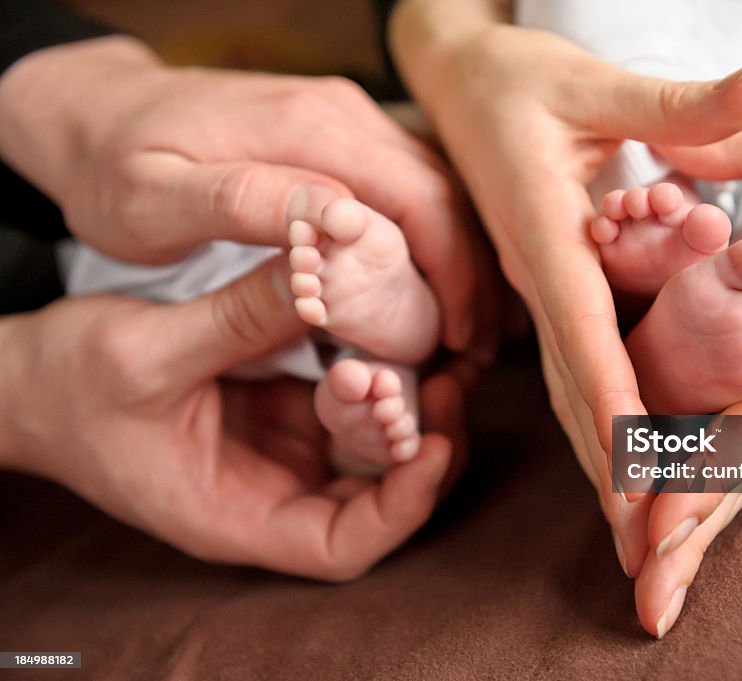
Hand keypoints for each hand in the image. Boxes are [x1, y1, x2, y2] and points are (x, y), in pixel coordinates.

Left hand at [0, 35, 489, 354]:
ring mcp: (345, 119)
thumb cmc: (114, 166)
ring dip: (461, 260)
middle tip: (473, 350)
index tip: (458, 342)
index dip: (454, 275)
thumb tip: (345, 222)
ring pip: (438, 190)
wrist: (99, 111)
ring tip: (466, 330)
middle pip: (445, 195)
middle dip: (472, 275)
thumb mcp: (155, 199)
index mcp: (308, 129)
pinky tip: (439, 287)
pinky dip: (437, 239)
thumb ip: (247, 204)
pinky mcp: (340, 134)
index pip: (421, 201)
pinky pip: (412, 185)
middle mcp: (342, 113)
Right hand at [0, 259, 457, 579]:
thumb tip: (322, 266)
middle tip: (444, 380)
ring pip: (367, 446)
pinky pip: (343, 402)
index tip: (434, 447)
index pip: (342, 545)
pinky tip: (388, 330)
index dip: (402, 507)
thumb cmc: (68, 388)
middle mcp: (266, 491)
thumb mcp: (147, 351)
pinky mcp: (277, 411)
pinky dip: (371, 372)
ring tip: (427, 353)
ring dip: (401, 404)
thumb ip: (240, 317)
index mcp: (233, 513)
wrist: (28, 379)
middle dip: (417, 444)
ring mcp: (276, 451)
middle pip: (373, 496)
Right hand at [391, 0, 741, 611]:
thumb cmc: (517, 79)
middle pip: (567, 387)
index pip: (581, 336)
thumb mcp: (591, 84)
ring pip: (564, 387)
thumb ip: (675, 102)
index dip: (610, 408)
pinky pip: (570, 362)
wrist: (455, 82)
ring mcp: (537, 287)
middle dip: (603, 469)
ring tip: (632, 529)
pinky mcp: (545, 285)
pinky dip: (594, 416)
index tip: (639, 476)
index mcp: (545, 236)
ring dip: (597, 459)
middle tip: (640, 548)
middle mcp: (536, 277)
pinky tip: (621, 454)